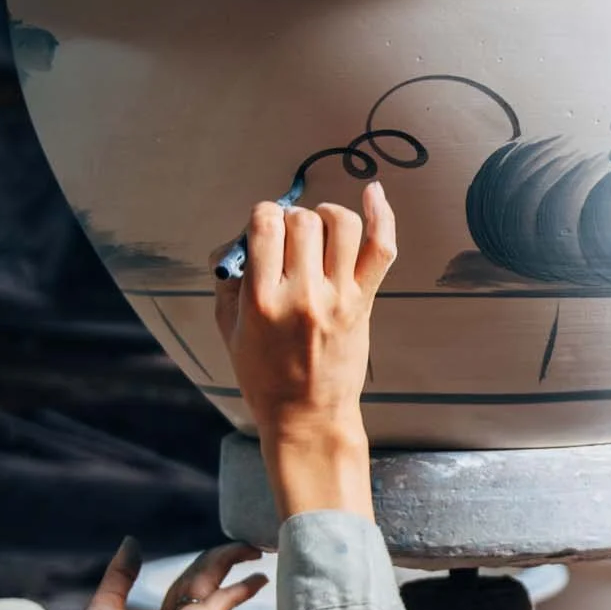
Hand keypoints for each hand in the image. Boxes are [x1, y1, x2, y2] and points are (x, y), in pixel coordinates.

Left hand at [72, 539, 264, 609]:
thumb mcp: (108, 602)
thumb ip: (123, 574)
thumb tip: (132, 543)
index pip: (190, 594)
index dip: (205, 571)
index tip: (220, 557)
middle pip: (206, 586)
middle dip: (224, 562)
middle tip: (247, 547)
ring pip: (212, 586)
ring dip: (229, 561)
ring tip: (249, 547)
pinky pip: (223, 601)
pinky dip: (242, 589)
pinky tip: (258, 579)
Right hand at [215, 182, 395, 519]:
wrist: (307, 416)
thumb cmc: (263, 374)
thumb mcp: (228, 328)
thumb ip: (229, 278)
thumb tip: (239, 236)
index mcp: (262, 299)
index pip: (265, 224)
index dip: (263, 216)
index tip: (263, 229)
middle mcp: (303, 295)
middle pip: (304, 221)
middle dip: (293, 218)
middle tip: (290, 238)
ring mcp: (338, 298)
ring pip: (342, 225)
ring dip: (328, 215)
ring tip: (320, 228)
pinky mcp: (364, 303)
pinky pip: (381, 248)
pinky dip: (382, 215)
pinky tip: (373, 193)